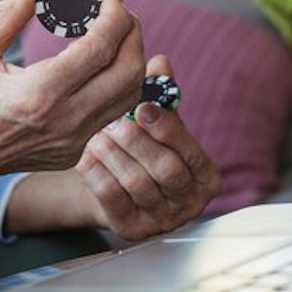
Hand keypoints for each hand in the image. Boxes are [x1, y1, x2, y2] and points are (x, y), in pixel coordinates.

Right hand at [0, 0, 146, 186]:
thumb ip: (9, 13)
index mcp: (40, 93)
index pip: (102, 47)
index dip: (114, 16)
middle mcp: (64, 122)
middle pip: (129, 73)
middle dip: (132, 34)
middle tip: (118, 12)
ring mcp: (72, 143)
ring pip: (128, 97)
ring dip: (130, 60)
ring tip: (115, 34)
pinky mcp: (72, 153)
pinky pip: (110, 115)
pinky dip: (115, 84)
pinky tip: (98, 64)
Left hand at [74, 54, 221, 240]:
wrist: (113, 188)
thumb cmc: (144, 150)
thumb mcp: (156, 123)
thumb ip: (161, 94)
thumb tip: (160, 62)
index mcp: (205, 174)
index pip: (191, 151)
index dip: (167, 128)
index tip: (144, 107)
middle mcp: (190, 202)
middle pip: (166, 170)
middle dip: (137, 142)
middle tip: (113, 121)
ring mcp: (162, 220)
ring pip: (138, 184)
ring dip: (114, 155)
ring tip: (97, 134)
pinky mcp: (131, 230)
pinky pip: (113, 201)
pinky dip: (98, 174)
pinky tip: (86, 155)